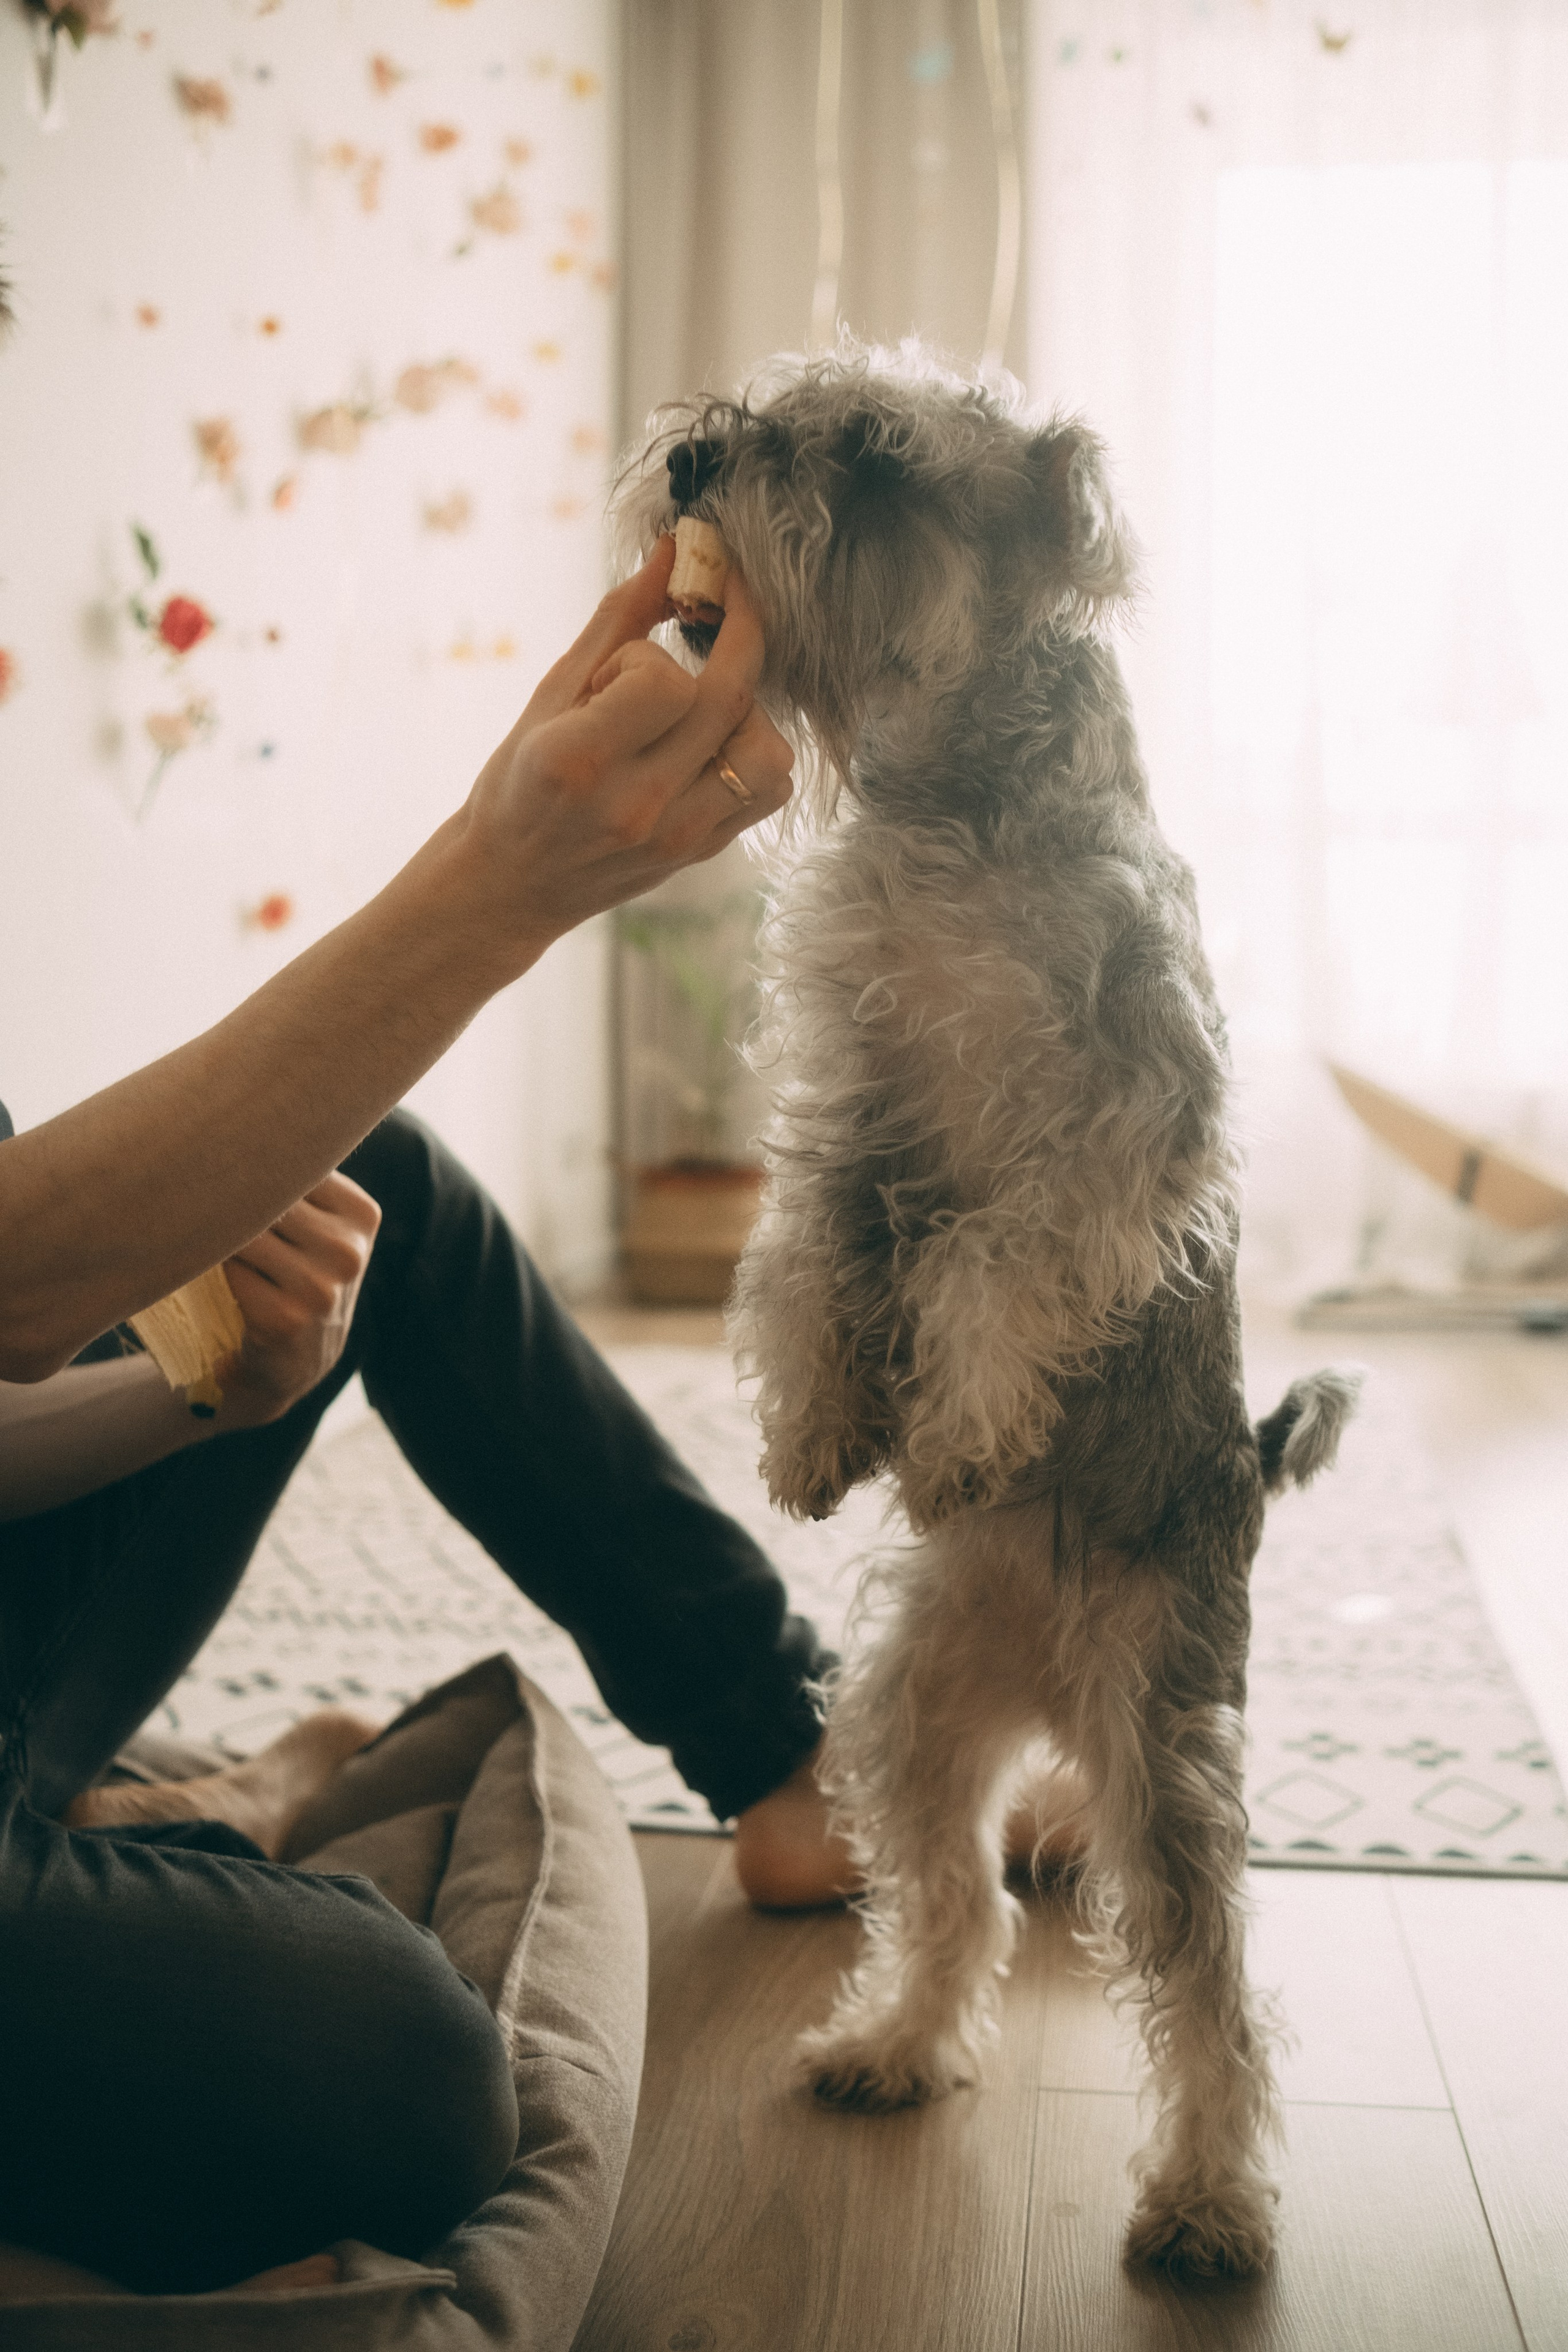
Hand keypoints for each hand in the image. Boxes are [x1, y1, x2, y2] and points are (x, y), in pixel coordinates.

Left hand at [212, 1171, 381, 1428]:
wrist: (297, 1362)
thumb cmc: (296, 1277)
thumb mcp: (320, 1228)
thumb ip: (296, 1185)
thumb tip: (229, 1130)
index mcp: (363, 1215)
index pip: (293, 1164)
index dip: (252, 1163)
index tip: (225, 1160)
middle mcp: (348, 1250)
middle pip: (264, 1194)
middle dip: (230, 1196)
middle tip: (196, 1194)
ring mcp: (320, 1287)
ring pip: (244, 1232)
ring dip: (218, 1234)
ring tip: (208, 1239)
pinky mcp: (286, 1318)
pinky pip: (229, 1271)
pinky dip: (215, 1272)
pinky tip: (220, 1280)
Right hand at [458, 538, 794, 951]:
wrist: (512, 886)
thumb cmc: (518, 784)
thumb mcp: (549, 696)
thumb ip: (616, 621)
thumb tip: (672, 549)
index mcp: (580, 761)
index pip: (663, 679)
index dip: (650, 653)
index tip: (623, 663)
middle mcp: (638, 805)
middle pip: (730, 701)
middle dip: (738, 631)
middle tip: (722, 601)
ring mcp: (679, 836)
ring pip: (768, 748)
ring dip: (749, 707)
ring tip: (702, 704)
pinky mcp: (704, 852)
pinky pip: (771, 788)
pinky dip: (758, 750)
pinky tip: (717, 741)